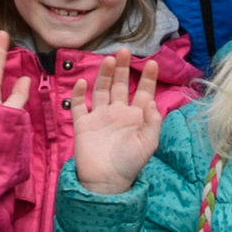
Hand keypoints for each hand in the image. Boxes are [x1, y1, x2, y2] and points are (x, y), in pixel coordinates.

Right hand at [66, 52, 165, 197]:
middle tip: (123, 51)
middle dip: (122, 68)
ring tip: (108, 60)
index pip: (143, 92)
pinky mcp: (83, 123)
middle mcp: (118, 112)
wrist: (106, 181)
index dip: (148, 78)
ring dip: (104, 75)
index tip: (152, 62)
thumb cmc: (130, 163)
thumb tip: (151, 102)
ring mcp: (100, 116)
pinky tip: (83, 83)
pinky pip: (79, 105)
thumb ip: (153, 122)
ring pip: (101, 89)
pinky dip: (79, 94)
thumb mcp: (148, 143)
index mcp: (136, 116)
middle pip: (120, 84)